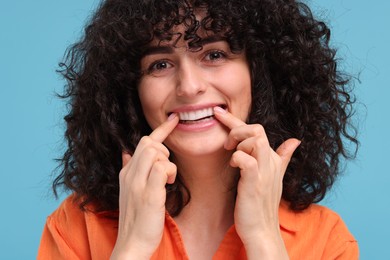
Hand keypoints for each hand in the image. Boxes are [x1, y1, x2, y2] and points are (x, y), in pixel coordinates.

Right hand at [111, 114, 178, 259]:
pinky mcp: (148, 193)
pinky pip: (161, 167)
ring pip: (154, 151)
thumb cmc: (136, 217)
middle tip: (167, 169)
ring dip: (167, 162)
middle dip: (164, 149)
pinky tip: (168, 184)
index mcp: (126, 172)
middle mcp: (129, 174)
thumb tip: (126, 152)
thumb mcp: (128, 191)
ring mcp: (137, 183)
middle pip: (148, 142)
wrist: (131, 243)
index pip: (142, 143)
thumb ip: (129, 169)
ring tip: (167, 180)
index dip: (160, 129)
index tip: (174, 119)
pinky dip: (169, 171)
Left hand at [214, 107, 299, 258]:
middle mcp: (271, 163)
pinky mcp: (255, 183)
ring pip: (256, 140)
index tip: (219, 113)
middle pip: (258, 129)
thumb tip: (295, 141)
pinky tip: (233, 165)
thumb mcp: (274, 177)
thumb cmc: (261, 203)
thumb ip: (283, 157)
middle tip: (227, 143)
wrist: (261, 230)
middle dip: (237, 128)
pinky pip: (247, 160)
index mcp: (273, 159)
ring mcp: (264, 172)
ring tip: (231, 154)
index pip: (258, 131)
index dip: (236, 119)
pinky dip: (237, 157)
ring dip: (239, 142)